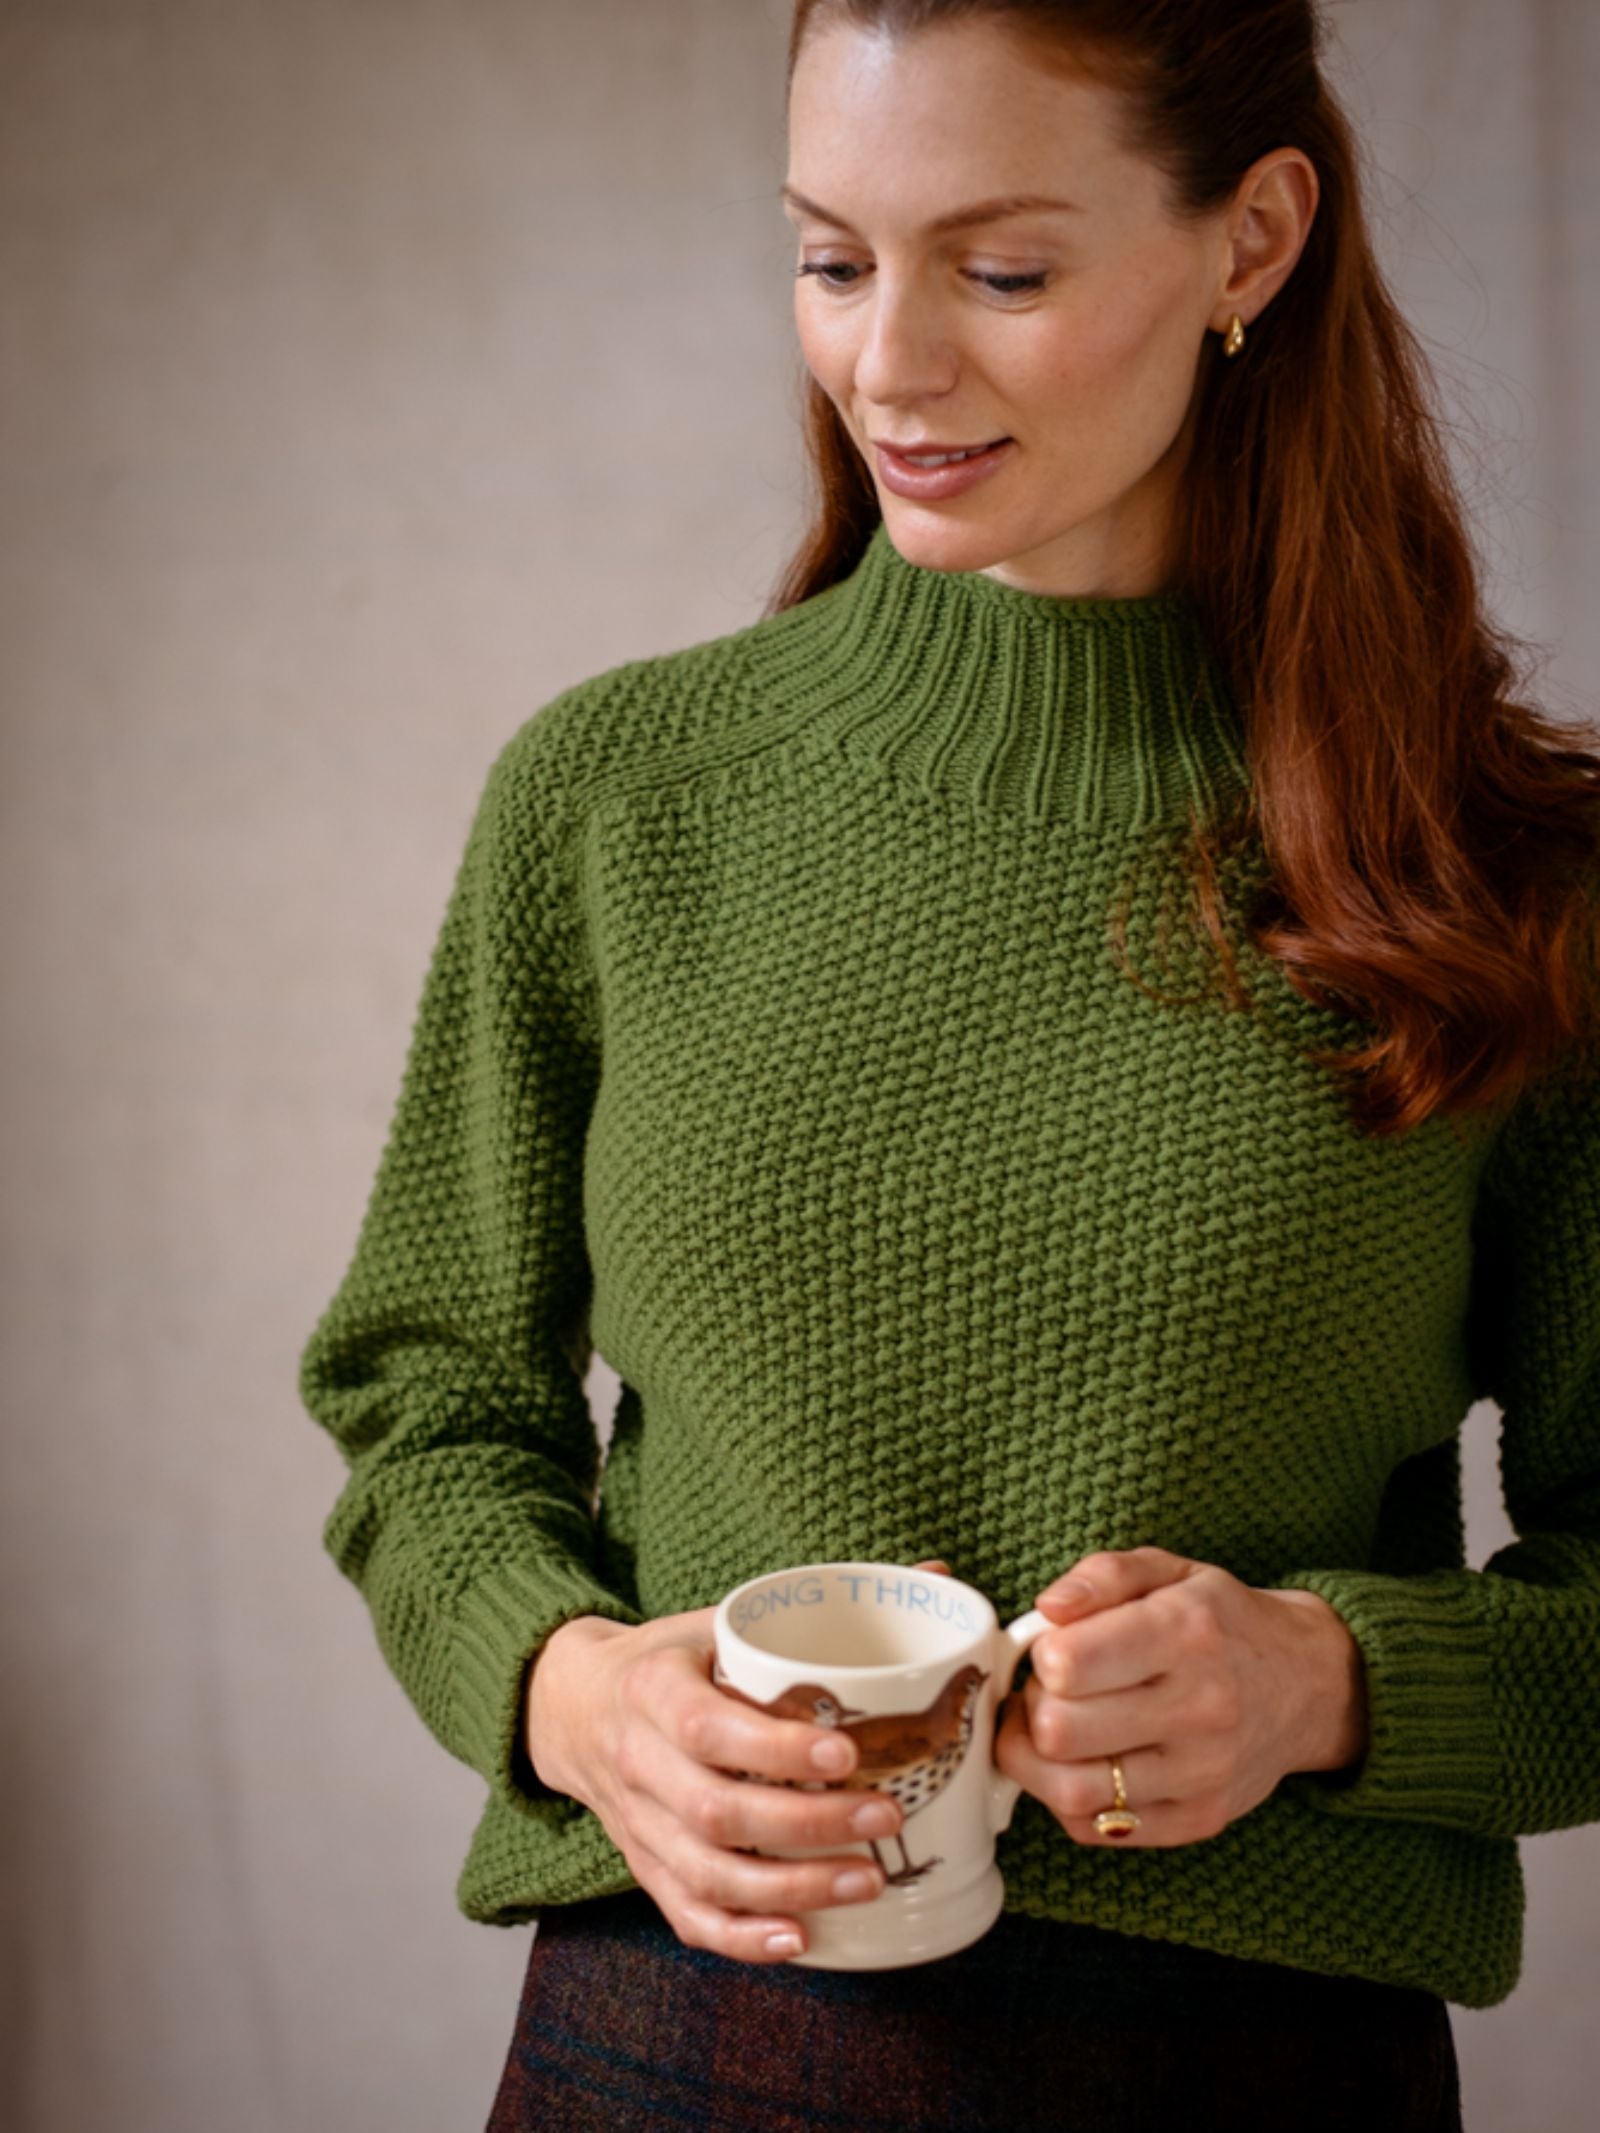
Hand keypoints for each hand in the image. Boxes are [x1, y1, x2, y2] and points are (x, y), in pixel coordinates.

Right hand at [522, 1559, 952, 1962]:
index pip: (708, 1727)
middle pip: (716, 1811)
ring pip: (709, 1874)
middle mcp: (637, 1762)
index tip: (847, 1752)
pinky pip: (689, 1917)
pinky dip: (744, 1938)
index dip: (775, 1748)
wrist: (574, 1706)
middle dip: (807, 1824)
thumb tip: (934, 1577)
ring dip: (792, 1888)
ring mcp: (637, 1825)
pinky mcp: (645, 1868)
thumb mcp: (717, 1619)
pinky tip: (800, 1939)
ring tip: (867, 1881)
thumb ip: (811, 1610)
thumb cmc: (669, 1659)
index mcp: (652, 1690)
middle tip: (886, 1816)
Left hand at [994, 1546, 1368, 1847]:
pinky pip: (1094, 1829)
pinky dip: (1067, 1798)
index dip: (1041, 1655)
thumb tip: (1048, 1608)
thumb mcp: (1169, 1571)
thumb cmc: (1222, 1623)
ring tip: (1056, 1729)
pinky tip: (1084, 1763)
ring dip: (1038, 1760)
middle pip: (1058, 1731)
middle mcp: (1200, 1708)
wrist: (1308, 1685)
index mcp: (1186, 1632)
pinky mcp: (1199, 1820)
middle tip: (1052, 1691)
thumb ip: (1102, 1576)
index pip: (1067, 1664)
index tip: (1055, 1649)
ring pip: (1069, 1791)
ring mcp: (1202, 1774)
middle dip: (1034, 1706)